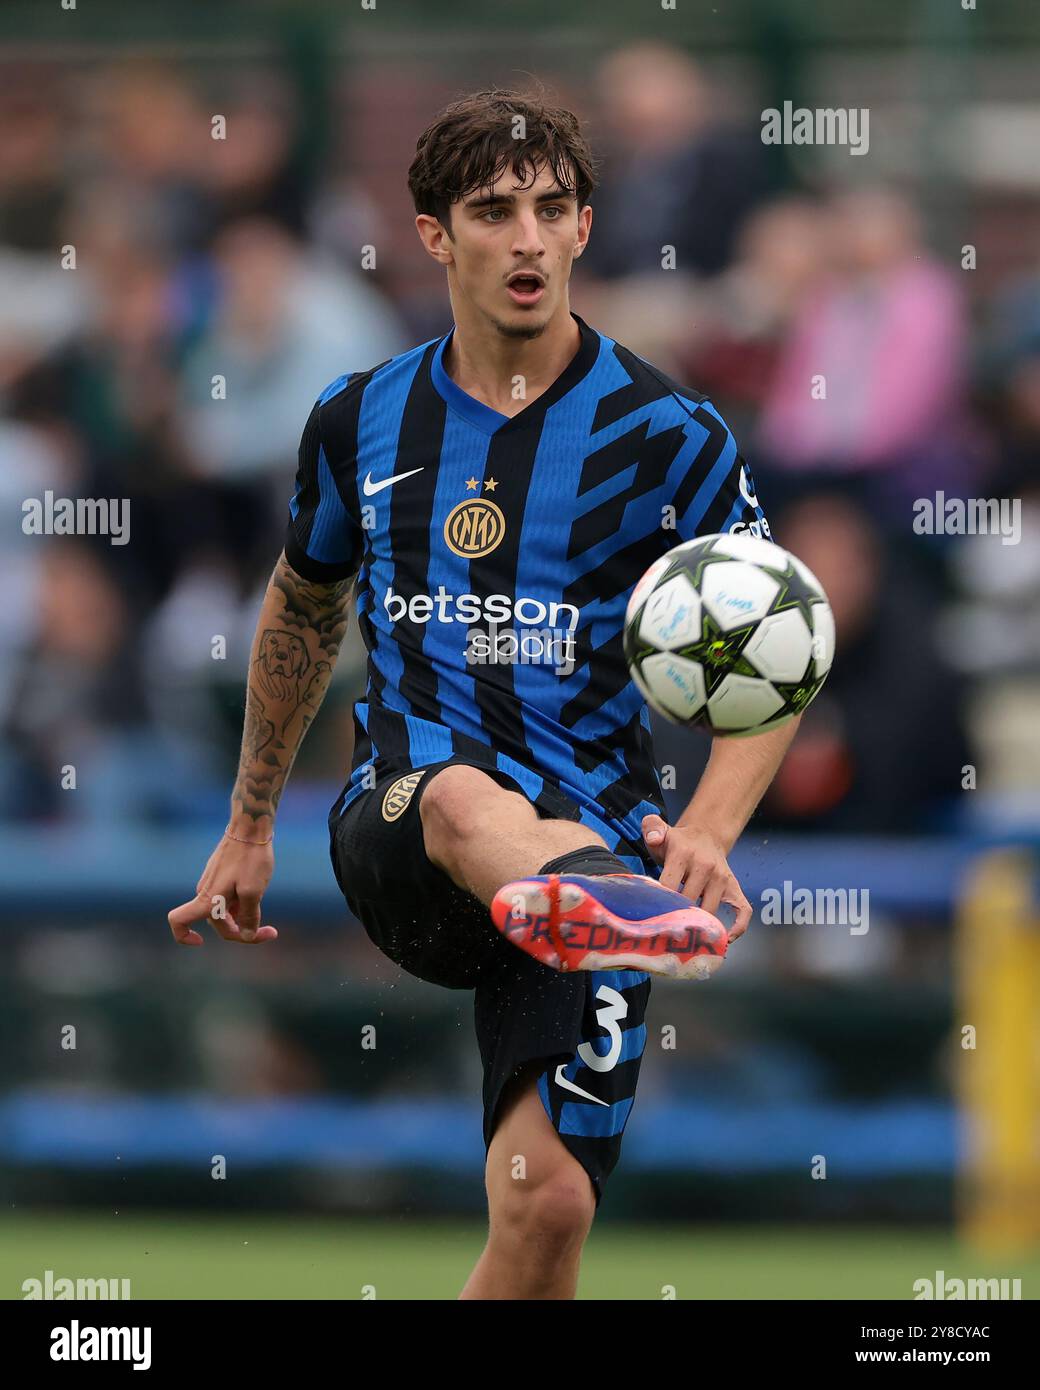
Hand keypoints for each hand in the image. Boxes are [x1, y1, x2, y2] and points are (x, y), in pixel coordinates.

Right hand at [167, 834, 277, 945]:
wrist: (251, 826)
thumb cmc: (251, 858)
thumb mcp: (254, 890)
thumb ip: (248, 916)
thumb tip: (245, 935)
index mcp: (208, 899)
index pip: (179, 921)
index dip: (183, 936)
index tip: (202, 942)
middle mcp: (205, 892)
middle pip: (218, 924)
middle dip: (242, 931)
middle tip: (272, 931)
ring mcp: (213, 883)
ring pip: (226, 912)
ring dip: (244, 917)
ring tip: (264, 905)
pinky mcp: (222, 876)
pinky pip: (229, 899)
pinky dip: (243, 903)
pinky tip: (259, 893)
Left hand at [641, 814, 751, 941]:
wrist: (705, 836)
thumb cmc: (677, 842)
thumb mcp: (660, 832)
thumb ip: (651, 829)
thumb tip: (654, 839)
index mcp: (684, 854)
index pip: (669, 885)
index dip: (658, 902)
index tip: (650, 914)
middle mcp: (706, 867)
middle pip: (688, 901)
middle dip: (675, 916)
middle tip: (662, 929)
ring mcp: (723, 879)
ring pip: (710, 910)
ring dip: (698, 924)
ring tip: (683, 936)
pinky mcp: (735, 888)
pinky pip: (743, 912)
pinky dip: (738, 928)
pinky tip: (725, 940)